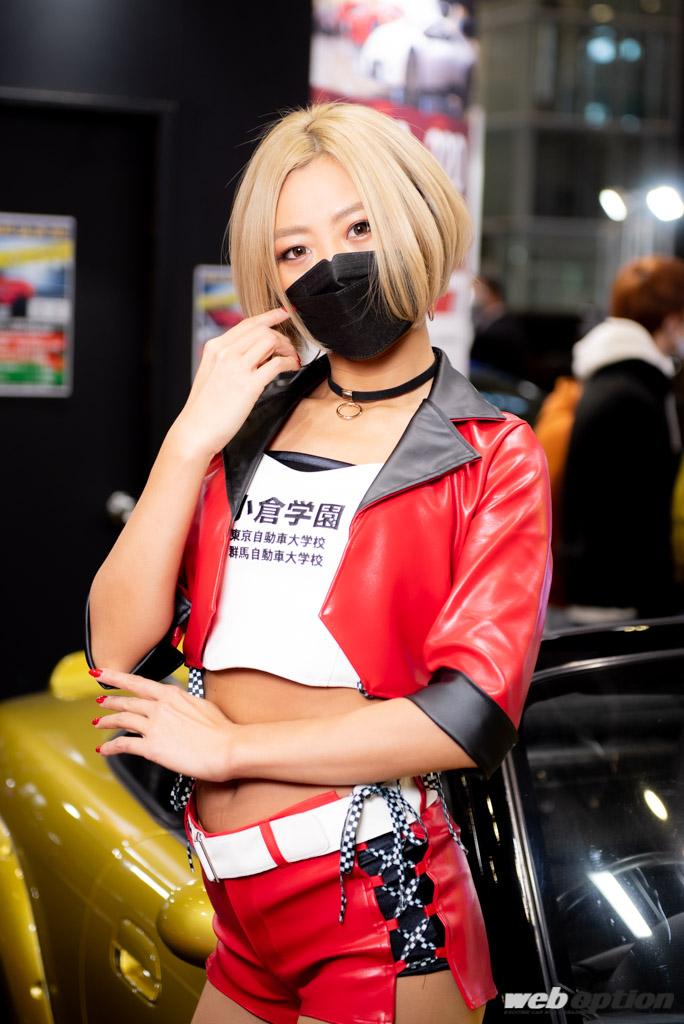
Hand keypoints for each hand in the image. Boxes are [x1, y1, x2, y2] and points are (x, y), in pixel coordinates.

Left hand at [91, 669, 235, 781]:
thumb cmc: (222, 729)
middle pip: (126, 701)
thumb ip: (184, 703)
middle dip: (110, 700)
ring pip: (121, 720)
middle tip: (100, 701)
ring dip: (107, 721)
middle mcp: (159, 707)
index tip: (102, 672)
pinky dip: (110, 747)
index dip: (116, 677)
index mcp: (171, 694)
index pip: (137, 682)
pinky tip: (104, 749)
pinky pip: (124, 744)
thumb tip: (180, 705)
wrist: (227, 747)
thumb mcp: (202, 705)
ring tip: (99, 722)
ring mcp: (154, 726)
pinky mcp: (151, 747)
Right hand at [170, 307, 299, 459]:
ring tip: (291, 359)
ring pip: (270, 340)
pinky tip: (292, 367)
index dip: (269, 316)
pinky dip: (289, 362)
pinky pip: (276, 363)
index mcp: (215, 348)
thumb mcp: (212, 374)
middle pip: (262, 329)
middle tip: (290, 349)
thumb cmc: (205, 408)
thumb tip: (256, 354)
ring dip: (286, 348)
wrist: (196, 430)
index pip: (247, 323)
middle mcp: (225, 353)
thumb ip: (229, 360)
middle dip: (281, 336)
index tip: (283, 313)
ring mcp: (236, 367)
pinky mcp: (248, 385)